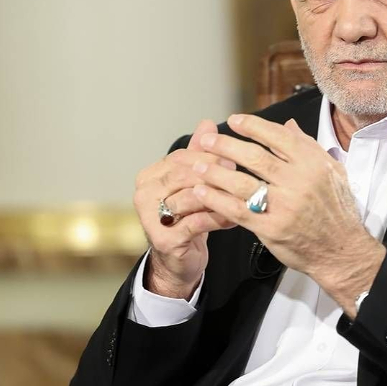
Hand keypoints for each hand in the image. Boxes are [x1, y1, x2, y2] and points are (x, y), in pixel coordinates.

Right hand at [132, 119, 235, 298]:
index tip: (234, 158)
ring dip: (220, 196)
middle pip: (185, 175)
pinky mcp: (164, 239)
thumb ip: (198, 154)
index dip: (210, 156)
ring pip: (191, 197)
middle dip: (216, 174)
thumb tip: (207, 123)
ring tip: (243, 197)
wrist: (178, 261)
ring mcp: (150, 218)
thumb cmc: (188, 218)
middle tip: (242, 176)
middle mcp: (143, 194)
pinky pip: (197, 222)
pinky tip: (235, 219)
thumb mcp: (192, 183)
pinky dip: (219, 218)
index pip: (182, 158)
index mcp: (149, 176)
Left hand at [191, 114, 385, 316]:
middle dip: (225, 145)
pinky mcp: (271, 228)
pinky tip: (202, 192)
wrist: (342, 251)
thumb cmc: (337, 210)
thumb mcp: (332, 171)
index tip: (233, 120)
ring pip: (241, 182)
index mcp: (312, 163)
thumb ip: (308, 146)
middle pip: (254, 156)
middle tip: (206, 140)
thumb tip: (288, 125)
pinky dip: (217, 199)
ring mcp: (284, 205)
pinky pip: (237, 210)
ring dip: (215, 172)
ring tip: (197, 164)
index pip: (276, 136)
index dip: (252, 126)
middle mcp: (298, 181)